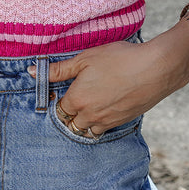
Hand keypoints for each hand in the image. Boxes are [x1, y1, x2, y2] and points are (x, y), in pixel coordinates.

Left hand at [31, 24, 188, 136]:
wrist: (156, 68)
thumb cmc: (119, 59)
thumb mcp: (85, 58)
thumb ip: (58, 69)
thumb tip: (32, 73)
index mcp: (77, 100)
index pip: (58, 110)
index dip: (58, 101)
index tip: (61, 92)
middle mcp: (89, 115)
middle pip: (70, 124)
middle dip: (68, 115)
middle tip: (73, 101)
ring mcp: (107, 121)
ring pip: (86, 131)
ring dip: (83, 123)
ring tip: (87, 107)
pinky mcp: (122, 122)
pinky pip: (103, 130)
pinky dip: (99, 124)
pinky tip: (104, 109)